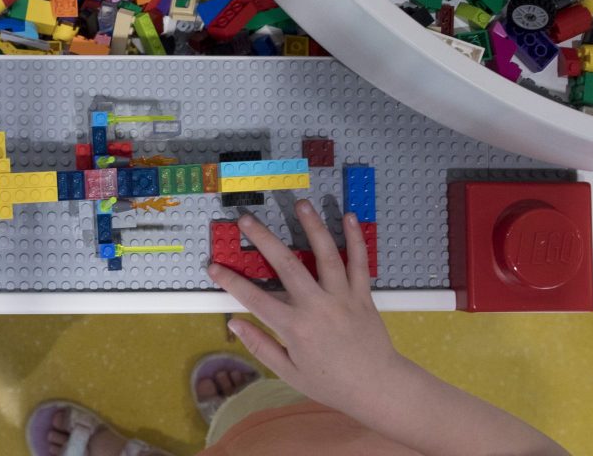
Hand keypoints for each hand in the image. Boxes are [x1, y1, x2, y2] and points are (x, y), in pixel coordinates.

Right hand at [207, 200, 404, 413]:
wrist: (379, 388)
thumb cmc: (331, 384)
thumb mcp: (290, 373)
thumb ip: (261, 346)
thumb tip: (234, 323)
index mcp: (295, 328)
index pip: (254, 299)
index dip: (231, 281)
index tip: (214, 266)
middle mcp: (317, 307)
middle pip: (287, 265)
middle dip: (264, 239)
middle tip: (247, 219)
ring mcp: (342, 298)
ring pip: (326, 255)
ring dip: (312, 227)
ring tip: (300, 204)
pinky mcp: (363, 295)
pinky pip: (359, 263)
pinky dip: (355, 239)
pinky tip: (349, 218)